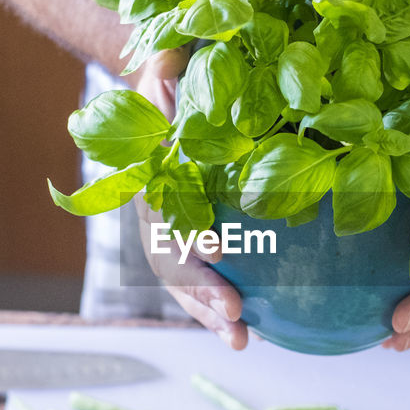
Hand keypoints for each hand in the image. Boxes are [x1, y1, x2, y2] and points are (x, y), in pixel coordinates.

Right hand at [133, 50, 248, 349]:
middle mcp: (156, 216)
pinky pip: (206, 285)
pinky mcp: (195, 250)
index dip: (185, 231)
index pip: (164, 210)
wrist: (166, 104)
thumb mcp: (166, 72)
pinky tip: (259, 332)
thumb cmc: (172, 86)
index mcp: (151, 179)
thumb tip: (167, 69)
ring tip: (243, 340)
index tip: (215, 247)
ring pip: (186, 286)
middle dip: (202, 290)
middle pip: (173, 262)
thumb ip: (165, 76)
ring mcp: (172, 238)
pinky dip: (223, 311)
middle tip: (235, 310)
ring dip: (211, 315)